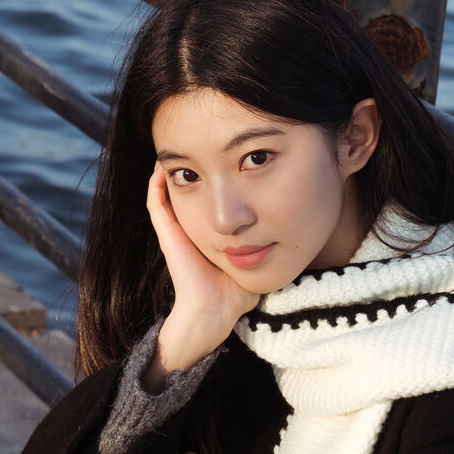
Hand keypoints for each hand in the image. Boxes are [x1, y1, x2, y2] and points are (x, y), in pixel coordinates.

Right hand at [144, 163, 258, 389]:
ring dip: (172, 169)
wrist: (216, 311)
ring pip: (168, 191)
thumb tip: (298, 223)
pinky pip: (156, 202)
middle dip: (193, 165)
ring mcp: (177, 229)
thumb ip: (271, 240)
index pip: (207, 196)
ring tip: (175, 146)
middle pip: (188, 188)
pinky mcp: (168, 233)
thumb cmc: (239, 292)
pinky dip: (155, 183)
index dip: (212, 174)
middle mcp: (191, 227)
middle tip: (198, 142)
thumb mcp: (259, 255)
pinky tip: (160, 166)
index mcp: (210, 232)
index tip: (224, 155)